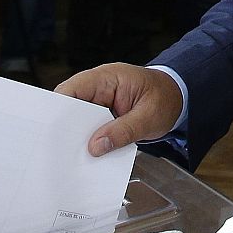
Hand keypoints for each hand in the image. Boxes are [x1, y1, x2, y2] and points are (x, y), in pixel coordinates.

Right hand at [56, 64, 183, 156]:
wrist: (180, 97)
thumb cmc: (166, 99)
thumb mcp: (149, 117)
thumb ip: (123, 131)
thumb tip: (96, 146)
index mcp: (108, 78)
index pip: (73, 88)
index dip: (59, 108)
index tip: (52, 130)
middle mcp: (99, 86)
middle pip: (70, 103)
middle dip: (65, 125)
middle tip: (61, 149)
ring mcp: (100, 99)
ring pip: (77, 116)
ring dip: (77, 134)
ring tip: (73, 154)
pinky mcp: (103, 112)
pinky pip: (89, 124)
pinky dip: (88, 137)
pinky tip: (88, 153)